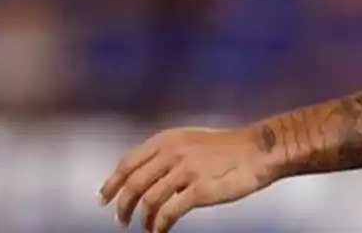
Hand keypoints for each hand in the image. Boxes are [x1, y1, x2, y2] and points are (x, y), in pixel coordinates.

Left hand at [98, 126, 280, 232]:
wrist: (258, 151)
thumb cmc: (227, 149)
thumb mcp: (191, 140)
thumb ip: (167, 152)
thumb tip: (142, 175)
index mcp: (168, 139)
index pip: (128, 162)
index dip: (111, 183)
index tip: (103, 199)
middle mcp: (173, 152)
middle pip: (133, 184)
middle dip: (122, 206)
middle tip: (121, 220)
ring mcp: (186, 171)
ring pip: (148, 201)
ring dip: (143, 219)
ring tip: (146, 227)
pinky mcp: (200, 190)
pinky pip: (168, 213)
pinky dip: (159, 226)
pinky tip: (160, 231)